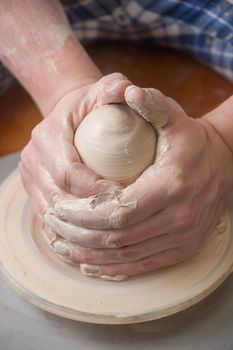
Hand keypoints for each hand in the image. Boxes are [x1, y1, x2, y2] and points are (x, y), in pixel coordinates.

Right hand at [20, 73, 130, 230]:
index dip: (95, 190)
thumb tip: (128, 92)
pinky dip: (68, 234)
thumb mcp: (104, 89)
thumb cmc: (90, 105)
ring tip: (109, 234)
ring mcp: (31, 179)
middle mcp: (33, 160)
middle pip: (58, 199)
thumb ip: (115, 88)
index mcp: (47, 137)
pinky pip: (48, 220)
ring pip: (52, 215)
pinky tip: (89, 243)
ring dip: (79, 230)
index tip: (123, 196)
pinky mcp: (35, 192)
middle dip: (89, 215)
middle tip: (120, 220)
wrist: (68, 115)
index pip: (69, 174)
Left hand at [44, 86, 232, 278]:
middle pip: (118, 237)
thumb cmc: (191, 141)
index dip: (85, 214)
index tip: (59, 209)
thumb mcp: (175, 118)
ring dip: (89, 254)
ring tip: (62, 246)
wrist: (223, 165)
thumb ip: (151, 104)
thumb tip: (125, 90)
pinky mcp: (182, 249)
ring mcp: (182, 238)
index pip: (119, 210)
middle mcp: (179, 218)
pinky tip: (89, 263)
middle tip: (54, 226)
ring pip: (126, 256)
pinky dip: (111, 267)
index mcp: (172, 185)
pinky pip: (141, 265)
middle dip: (80, 234)